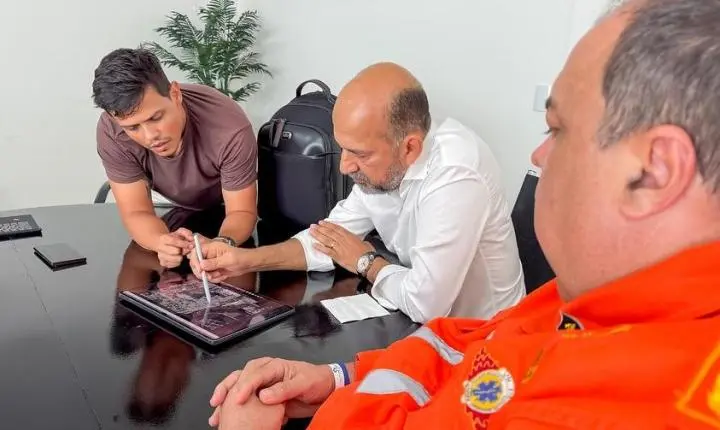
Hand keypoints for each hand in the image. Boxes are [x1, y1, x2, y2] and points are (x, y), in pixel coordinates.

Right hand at [156, 228, 192, 267]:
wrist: (163, 243)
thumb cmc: (174, 237)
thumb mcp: (180, 232)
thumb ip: (187, 233)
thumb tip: (191, 238)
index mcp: (164, 238)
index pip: (173, 241)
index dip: (183, 243)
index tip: (190, 245)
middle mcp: (160, 248)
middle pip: (175, 252)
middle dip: (183, 251)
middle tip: (186, 249)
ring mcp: (161, 256)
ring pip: (176, 259)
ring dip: (181, 256)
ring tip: (181, 253)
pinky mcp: (163, 263)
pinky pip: (175, 264)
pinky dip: (179, 261)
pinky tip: (177, 256)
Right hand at [198, 243, 252, 282]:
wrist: (248, 264)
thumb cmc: (240, 258)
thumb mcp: (228, 260)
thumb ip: (214, 263)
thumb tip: (201, 265)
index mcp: (211, 248)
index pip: (196, 252)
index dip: (195, 261)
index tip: (200, 270)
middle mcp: (209, 255)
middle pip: (196, 263)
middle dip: (201, 272)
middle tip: (208, 276)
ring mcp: (211, 262)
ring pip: (202, 272)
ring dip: (210, 276)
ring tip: (220, 274)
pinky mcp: (214, 269)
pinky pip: (209, 277)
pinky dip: (215, 279)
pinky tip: (223, 276)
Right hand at [209, 358, 334, 425]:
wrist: (325, 390)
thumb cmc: (316, 381)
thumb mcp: (303, 383)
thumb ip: (284, 389)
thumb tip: (263, 396)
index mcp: (274, 366)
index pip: (254, 374)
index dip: (244, 386)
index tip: (236, 399)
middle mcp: (265, 373)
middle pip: (240, 377)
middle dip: (227, 389)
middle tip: (217, 402)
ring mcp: (263, 386)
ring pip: (239, 388)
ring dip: (226, 400)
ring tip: (216, 414)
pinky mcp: (263, 399)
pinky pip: (247, 402)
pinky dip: (235, 410)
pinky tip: (226, 418)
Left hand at [309, 221, 373, 273]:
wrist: (368, 262)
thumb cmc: (368, 253)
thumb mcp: (364, 242)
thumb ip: (357, 240)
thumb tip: (356, 240)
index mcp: (349, 236)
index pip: (336, 228)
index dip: (328, 225)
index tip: (322, 222)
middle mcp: (343, 241)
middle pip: (329, 232)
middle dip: (320, 228)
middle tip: (313, 225)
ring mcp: (339, 248)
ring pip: (326, 240)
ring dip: (318, 235)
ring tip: (311, 232)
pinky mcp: (338, 257)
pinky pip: (327, 251)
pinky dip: (320, 248)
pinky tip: (314, 245)